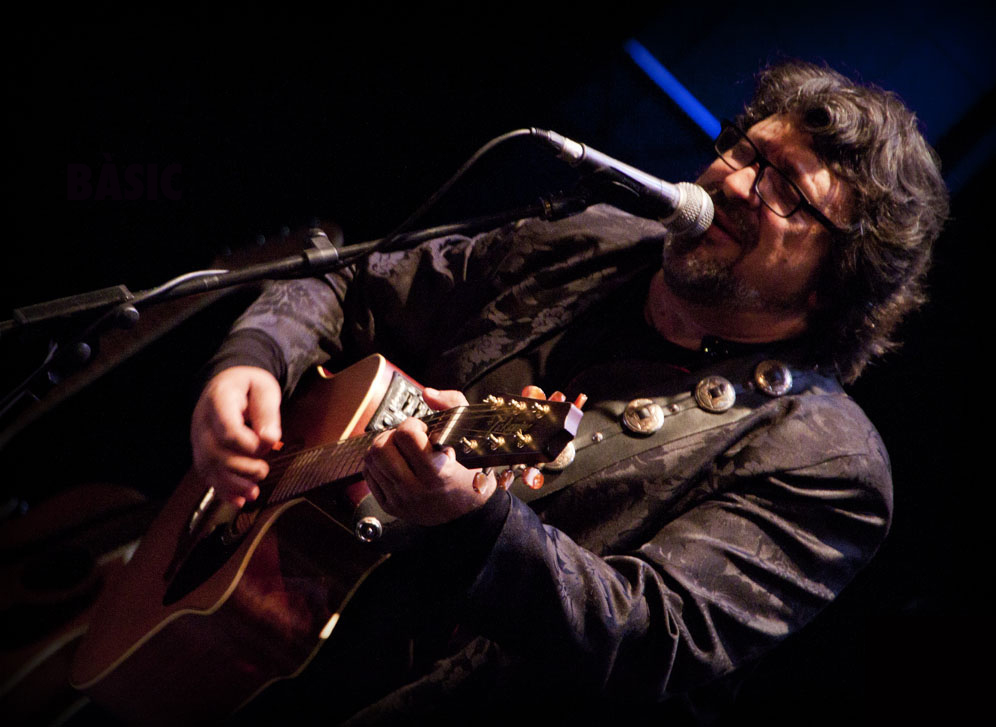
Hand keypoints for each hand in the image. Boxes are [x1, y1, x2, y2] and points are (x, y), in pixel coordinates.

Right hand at [190, 366, 282, 506]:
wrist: (227, 383)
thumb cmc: (248, 386)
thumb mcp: (264, 388)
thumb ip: (268, 412)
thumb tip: (270, 439)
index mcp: (218, 400)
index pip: (227, 430)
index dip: (248, 445)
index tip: (266, 445)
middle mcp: (202, 421)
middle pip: (214, 453)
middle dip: (241, 468)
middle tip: (263, 470)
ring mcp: (198, 438)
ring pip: (207, 468)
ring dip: (232, 485)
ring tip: (253, 491)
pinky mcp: (202, 452)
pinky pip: (206, 475)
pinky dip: (223, 491)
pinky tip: (239, 500)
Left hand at [362, 388, 495, 525]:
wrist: (470, 515)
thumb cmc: (472, 473)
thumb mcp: (471, 437)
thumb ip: (453, 405)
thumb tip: (427, 394)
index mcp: (437, 472)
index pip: (406, 435)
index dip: (412, 424)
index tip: (422, 430)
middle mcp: (415, 489)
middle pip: (381, 447)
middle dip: (393, 435)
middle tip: (407, 438)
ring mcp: (400, 499)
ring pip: (371, 460)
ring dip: (384, 447)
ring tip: (401, 450)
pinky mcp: (389, 506)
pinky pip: (368, 475)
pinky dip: (378, 464)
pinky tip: (395, 463)